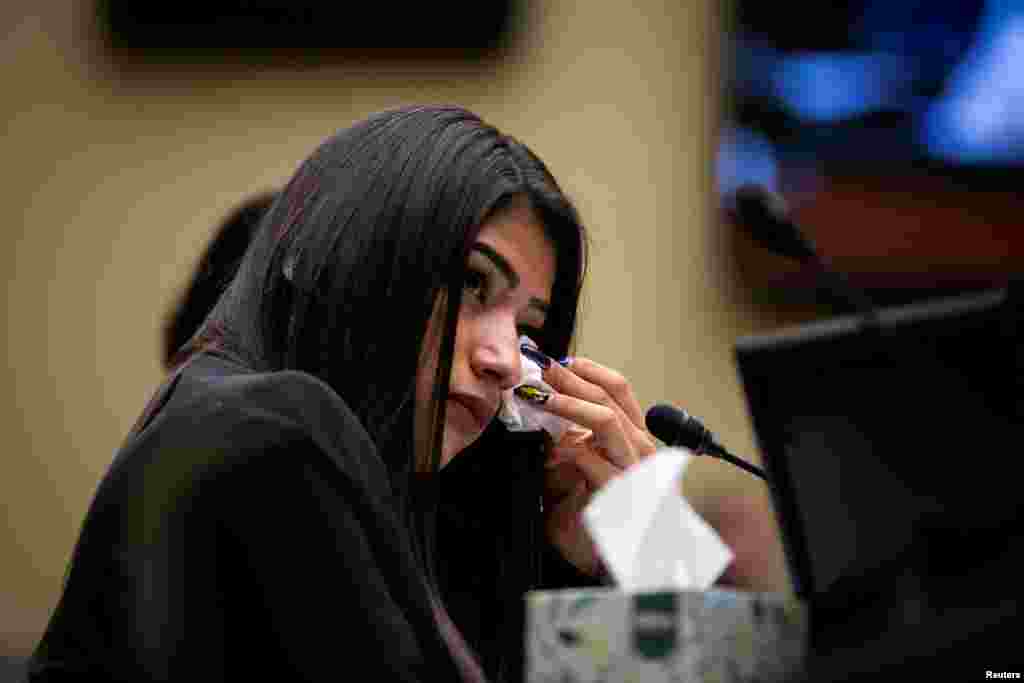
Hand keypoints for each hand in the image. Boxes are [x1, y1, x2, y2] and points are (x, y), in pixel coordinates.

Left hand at [533, 357, 657, 576]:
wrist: (608, 561)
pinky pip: (594, 461)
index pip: (617, 389)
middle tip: (540, 370)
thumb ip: (567, 437)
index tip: (558, 360)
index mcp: (632, 436)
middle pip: (608, 398)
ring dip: (568, 404)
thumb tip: (539, 406)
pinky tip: (549, 447)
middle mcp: (639, 448)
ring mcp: (634, 469)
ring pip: (605, 421)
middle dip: (569, 380)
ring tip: (540, 397)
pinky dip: (568, 449)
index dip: (587, 369)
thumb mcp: (577, 465)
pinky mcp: (622, 493)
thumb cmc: (595, 513)